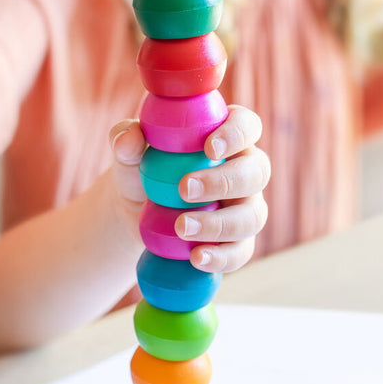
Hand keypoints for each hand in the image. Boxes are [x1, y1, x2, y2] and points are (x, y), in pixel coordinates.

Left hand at [111, 105, 269, 273]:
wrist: (137, 210)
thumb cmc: (141, 167)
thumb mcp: (128, 151)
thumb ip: (125, 137)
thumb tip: (128, 139)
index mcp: (224, 137)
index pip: (247, 125)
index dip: (236, 134)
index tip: (209, 148)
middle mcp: (243, 169)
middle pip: (257, 172)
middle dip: (223, 181)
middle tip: (184, 189)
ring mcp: (244, 206)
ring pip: (253, 215)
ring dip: (220, 224)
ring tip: (181, 228)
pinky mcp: (237, 240)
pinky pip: (242, 251)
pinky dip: (222, 257)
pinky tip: (196, 258)